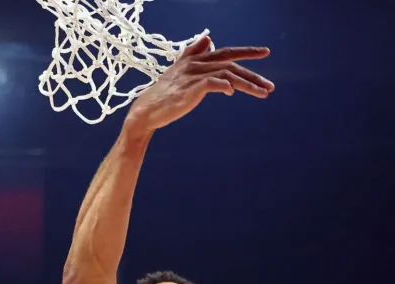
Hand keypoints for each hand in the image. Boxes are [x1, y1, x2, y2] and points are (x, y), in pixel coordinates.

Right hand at [124, 36, 274, 133]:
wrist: (146, 111)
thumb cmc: (163, 93)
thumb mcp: (179, 69)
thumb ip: (192, 53)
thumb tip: (207, 39)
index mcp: (194, 59)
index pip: (225, 52)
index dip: (246, 51)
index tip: (265, 52)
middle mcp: (195, 64)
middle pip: (230, 64)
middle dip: (253, 74)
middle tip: (270, 86)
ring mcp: (192, 76)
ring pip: (227, 75)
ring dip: (247, 84)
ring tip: (262, 93)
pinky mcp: (189, 89)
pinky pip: (212, 83)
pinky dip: (224, 85)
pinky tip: (232, 92)